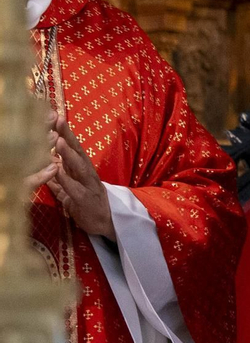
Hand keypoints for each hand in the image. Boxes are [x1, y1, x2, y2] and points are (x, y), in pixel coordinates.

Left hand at [46, 114, 112, 239]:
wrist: (108, 224)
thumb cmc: (88, 206)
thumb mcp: (71, 191)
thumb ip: (59, 180)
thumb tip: (48, 168)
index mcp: (82, 170)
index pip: (73, 148)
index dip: (65, 134)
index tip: (56, 118)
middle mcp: (87, 174)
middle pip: (77, 152)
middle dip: (67, 136)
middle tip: (58, 119)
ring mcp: (88, 185)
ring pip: (78, 167)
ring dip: (68, 154)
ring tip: (58, 141)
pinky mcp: (85, 199)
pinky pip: (74, 187)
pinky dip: (65, 178)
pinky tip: (57, 170)